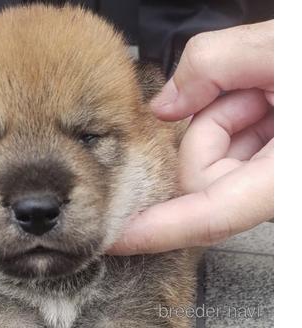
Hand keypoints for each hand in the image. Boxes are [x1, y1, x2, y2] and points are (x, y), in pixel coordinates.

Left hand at [110, 20, 272, 254]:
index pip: (206, 216)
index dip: (155, 229)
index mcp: (287, 176)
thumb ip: (215, 62)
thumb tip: (166, 101)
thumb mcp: (284, 47)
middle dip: (208, 126)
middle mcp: (280, 187)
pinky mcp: (275, 167)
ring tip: (264, 89)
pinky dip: (236, 118)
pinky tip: (262, 99)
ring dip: (226, 116)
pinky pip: (234, 150)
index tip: (116, 236)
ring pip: (216, 159)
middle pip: (203, 174)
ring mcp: (277, 179)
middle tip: (245, 90)